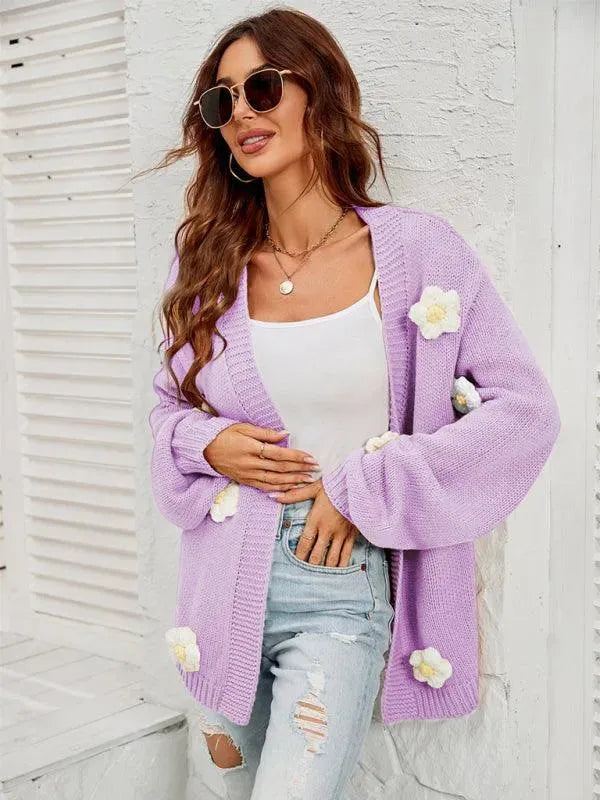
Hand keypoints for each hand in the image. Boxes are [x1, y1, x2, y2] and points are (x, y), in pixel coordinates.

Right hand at [203, 423, 320, 490]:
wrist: (203, 450)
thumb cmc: (224, 435)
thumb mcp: (243, 428)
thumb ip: (265, 433)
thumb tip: (285, 434)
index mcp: (251, 448)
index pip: (279, 454)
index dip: (296, 456)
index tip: (310, 457)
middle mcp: (250, 464)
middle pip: (280, 468)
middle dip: (300, 469)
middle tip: (315, 469)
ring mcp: (248, 474)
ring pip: (275, 480)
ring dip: (293, 481)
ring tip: (308, 480)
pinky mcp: (245, 481)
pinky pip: (265, 487)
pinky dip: (279, 489)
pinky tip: (290, 488)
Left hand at [269, 479, 359, 567]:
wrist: (358, 486)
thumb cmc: (334, 486)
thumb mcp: (313, 489)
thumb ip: (293, 495)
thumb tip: (273, 495)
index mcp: (316, 520)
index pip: (304, 543)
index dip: (298, 556)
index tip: (294, 564)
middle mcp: (328, 530)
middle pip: (316, 555)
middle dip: (310, 566)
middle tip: (304, 575)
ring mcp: (341, 534)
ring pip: (331, 558)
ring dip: (324, 569)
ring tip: (319, 578)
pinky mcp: (352, 535)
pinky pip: (346, 554)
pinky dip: (341, 565)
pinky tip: (337, 572)